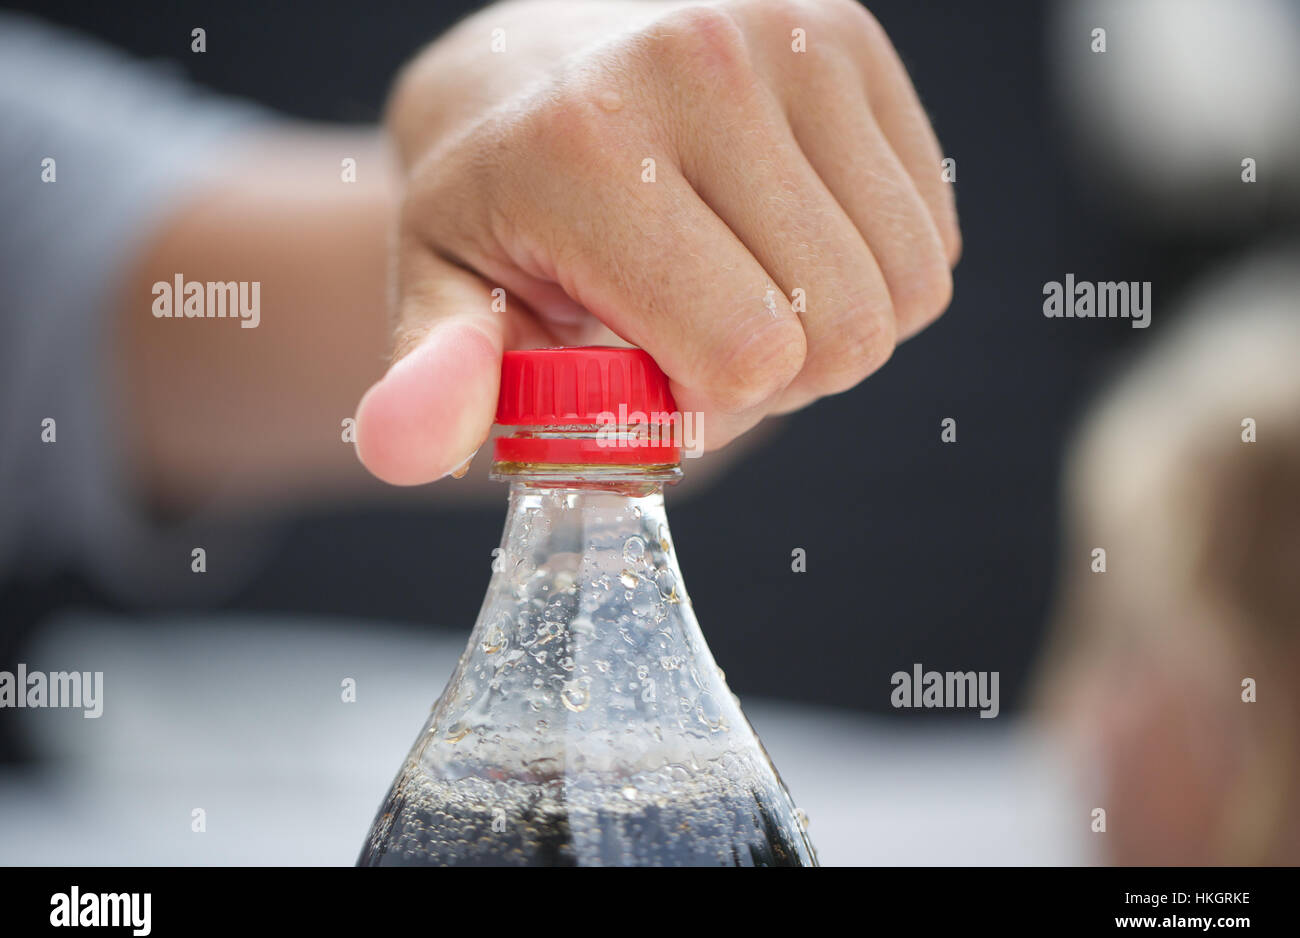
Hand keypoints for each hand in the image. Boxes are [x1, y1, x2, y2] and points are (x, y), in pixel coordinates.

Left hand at [356, 0, 959, 483]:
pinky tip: (789, 237)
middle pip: (844, 333)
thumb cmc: (498, 201)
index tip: (647, 365)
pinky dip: (873, 268)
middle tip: (700, 329)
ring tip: (744, 282)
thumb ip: (435, 380)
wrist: (534, 65)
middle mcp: (700, 64)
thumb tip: (401, 450)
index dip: (705, 404)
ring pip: (906, 286)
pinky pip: (932, 229)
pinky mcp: (855, 36)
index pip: (743, 358)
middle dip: (778, 374)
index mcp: (587, 146)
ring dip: (833, 324)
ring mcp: (794, 35)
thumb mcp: (445, 292)